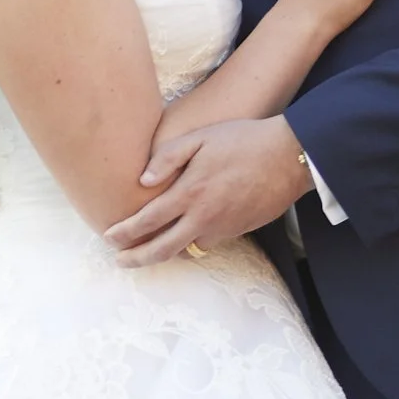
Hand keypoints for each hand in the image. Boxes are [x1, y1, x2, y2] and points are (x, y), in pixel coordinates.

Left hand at [107, 116, 309, 263]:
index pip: (147, 220)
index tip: (109, 237)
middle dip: (137, 259)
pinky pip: (208, 243)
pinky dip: (192, 243)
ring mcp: (223, 228)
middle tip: (120, 261)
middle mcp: (204, 217)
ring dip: (166, 253)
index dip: (125, 232)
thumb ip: (168, 157)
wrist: (289, 157)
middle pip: (162, 249)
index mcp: (190, 192)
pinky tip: (185, 234)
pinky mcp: (239, 231)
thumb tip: (143, 180)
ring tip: (149, 250)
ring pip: (187, 250)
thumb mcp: (201, 137)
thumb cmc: (244, 140)